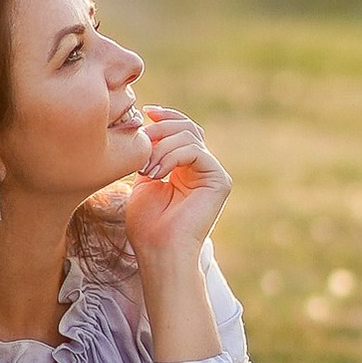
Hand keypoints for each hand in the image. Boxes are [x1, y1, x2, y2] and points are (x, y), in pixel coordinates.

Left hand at [123, 105, 230, 262]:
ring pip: (189, 137)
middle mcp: (203, 169)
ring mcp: (213, 175)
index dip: (166, 117)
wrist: (158, 250)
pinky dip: (172, 156)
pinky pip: (196, 151)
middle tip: (142, 140)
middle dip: (162, 128)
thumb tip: (149, 126)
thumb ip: (151, 155)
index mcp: (186, 168)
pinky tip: (157, 173)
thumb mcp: (144, 180)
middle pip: (188, 128)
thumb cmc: (147, 224)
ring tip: (146, 169)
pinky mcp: (219, 181)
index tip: (145, 112)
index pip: (183, 130)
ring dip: (162, 147)